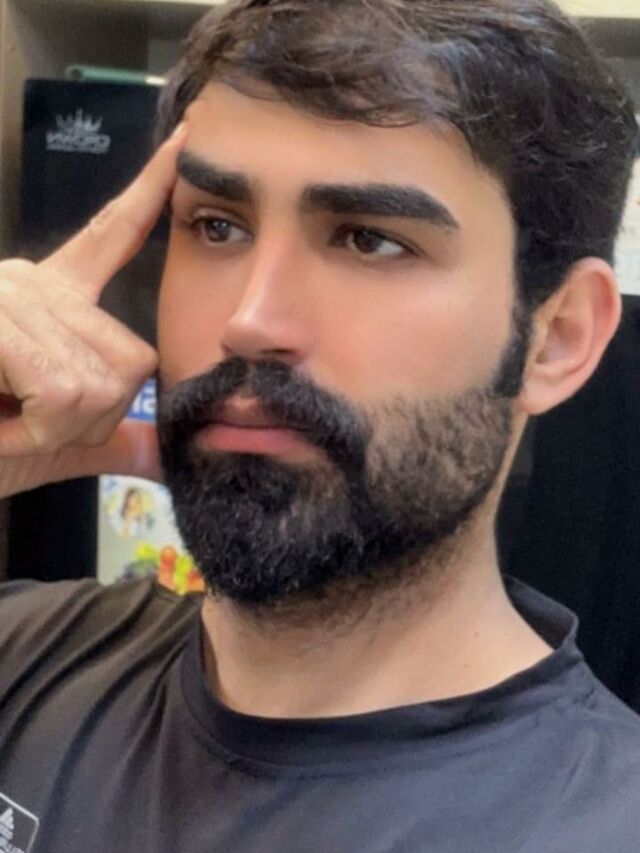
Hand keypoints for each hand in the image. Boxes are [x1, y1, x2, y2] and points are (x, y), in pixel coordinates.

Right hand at [0, 123, 186, 498]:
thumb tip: (168, 453)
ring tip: (5, 420)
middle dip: (87, 421)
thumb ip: (110, 437)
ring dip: (54, 431)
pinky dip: (34, 432)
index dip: (150, 193)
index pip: (113, 235)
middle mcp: (32, 281)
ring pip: (95, 387)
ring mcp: (7, 292)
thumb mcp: (52, 441)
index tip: (184, 141)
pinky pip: (61, 392)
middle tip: (26, 421)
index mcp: (52, 295)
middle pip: (129, 363)